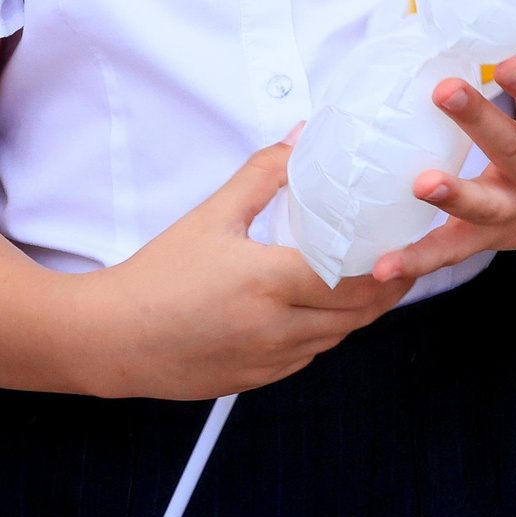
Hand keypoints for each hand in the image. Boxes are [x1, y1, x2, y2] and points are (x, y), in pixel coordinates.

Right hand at [83, 134, 407, 398]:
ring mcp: (270, 360)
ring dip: (360, 311)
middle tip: (404, 257)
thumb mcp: (212, 215)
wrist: (110, 338)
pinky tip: (325, 307)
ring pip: (338, 336)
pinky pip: (310, 355)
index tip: (405, 239)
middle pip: (359, 311)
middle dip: (388, 286)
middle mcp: (277, 327)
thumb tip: (300, 136)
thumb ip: (262, 173)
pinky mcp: (258, 380)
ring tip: (374, 278)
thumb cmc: (158, 274)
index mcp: (270, 282)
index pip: (354, 276)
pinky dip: (326, 331)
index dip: (388, 261)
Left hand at [374, 0, 515, 281]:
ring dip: (452, 199)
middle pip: (513, 150)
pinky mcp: (489, 237)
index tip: (508, 65)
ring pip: (483, 208)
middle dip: (480, 122)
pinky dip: (419, 261)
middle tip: (444, 91)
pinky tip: (382, 266)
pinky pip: (452, 252)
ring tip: (419, 184)